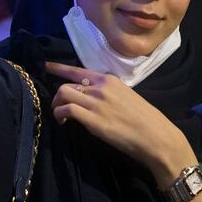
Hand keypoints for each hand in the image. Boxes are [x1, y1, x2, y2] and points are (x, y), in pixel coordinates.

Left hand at [47, 61, 195, 185]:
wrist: (154, 135)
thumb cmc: (144, 118)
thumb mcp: (126, 95)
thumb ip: (108, 92)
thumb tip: (92, 95)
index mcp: (110, 80)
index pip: (78, 70)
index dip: (59, 68)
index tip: (46, 67)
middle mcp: (101, 87)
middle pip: (66, 84)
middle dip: (57, 96)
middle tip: (59, 107)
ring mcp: (97, 102)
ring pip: (63, 93)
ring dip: (56, 105)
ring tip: (60, 116)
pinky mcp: (93, 119)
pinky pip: (66, 109)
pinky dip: (59, 115)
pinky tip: (64, 123)